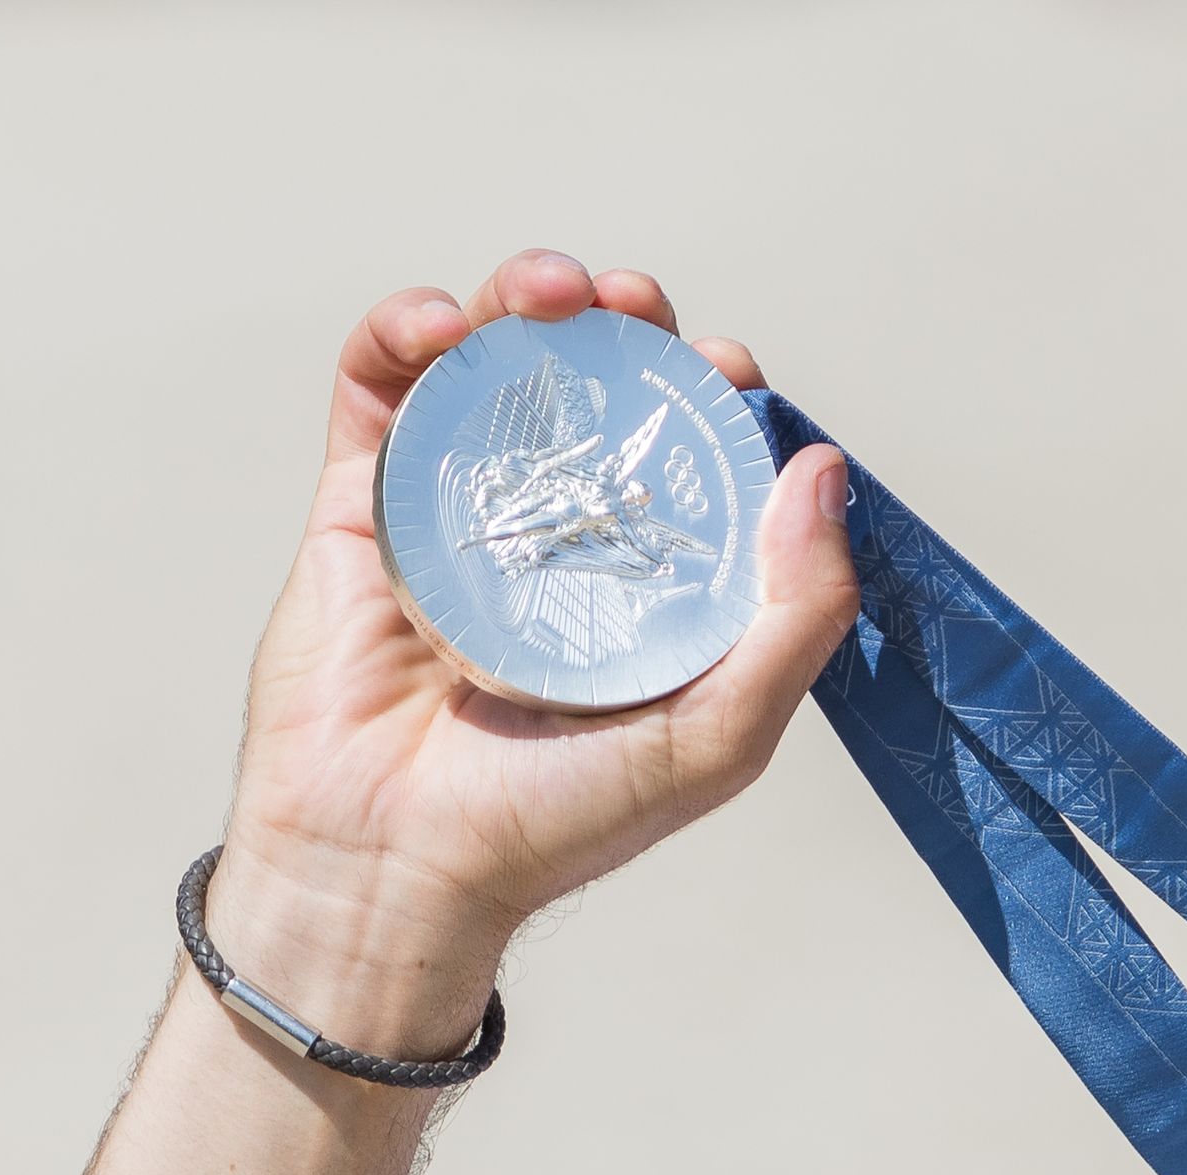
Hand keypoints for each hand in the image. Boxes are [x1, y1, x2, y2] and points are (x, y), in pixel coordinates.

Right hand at [209, 251, 857, 1052]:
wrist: (397, 869)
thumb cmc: (558, 826)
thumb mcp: (720, 735)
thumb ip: (795, 616)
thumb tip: (823, 475)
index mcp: (648, 582)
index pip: (692, 455)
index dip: (714, 395)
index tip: (728, 371)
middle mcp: (557, 536)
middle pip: (598, 387)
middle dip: (627, 324)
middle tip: (636, 309)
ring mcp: (459, 511)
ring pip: (494, 365)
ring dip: (523, 300)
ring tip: (551, 293)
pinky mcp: (363, 506)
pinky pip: (380, 389)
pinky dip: (405, 332)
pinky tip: (440, 327)